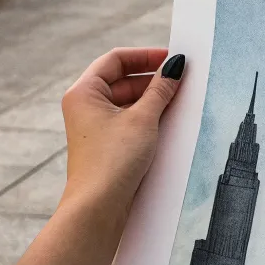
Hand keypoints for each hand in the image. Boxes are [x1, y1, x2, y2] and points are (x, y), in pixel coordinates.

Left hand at [62, 47, 184, 222]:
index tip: (172, 59)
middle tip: (181, 80)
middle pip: (122, 79)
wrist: (97, 208)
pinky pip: (128, 120)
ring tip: (178, 101)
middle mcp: (85, 106)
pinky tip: (167, 122)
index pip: (116, 59)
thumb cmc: (112, 161)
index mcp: (84, 92)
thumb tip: (175, 66)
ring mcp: (94, 127)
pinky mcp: (105, 145)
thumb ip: (161, 89)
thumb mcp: (143, 119)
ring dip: (152, 99)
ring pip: (127, 101)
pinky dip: (147, 117)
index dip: (145, 56)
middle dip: (152, 79)